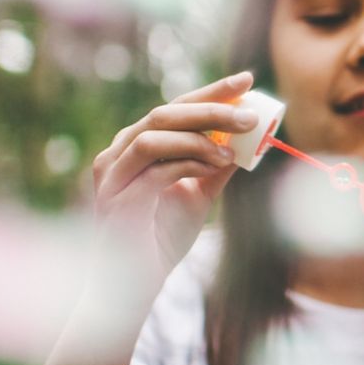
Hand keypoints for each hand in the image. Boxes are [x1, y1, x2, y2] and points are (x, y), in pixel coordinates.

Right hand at [90, 72, 257, 290]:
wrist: (133, 285)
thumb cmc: (161, 236)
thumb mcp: (198, 194)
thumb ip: (216, 165)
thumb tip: (249, 138)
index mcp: (135, 145)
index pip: (175, 107)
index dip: (212, 92)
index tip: (247, 79)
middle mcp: (117, 154)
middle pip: (164, 113)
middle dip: (212, 109)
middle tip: (251, 116)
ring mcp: (112, 176)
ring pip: (154, 135)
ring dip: (199, 137)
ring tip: (233, 150)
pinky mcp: (116, 200)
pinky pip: (155, 170)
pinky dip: (190, 163)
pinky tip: (216, 167)